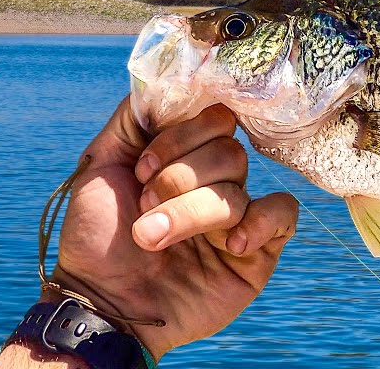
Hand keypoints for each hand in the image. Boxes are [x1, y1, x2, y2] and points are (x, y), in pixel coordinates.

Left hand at [50, 98, 298, 358]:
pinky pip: (283, 214)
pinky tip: (229, 245)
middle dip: (179, 179)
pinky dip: (260, 222)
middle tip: (145, 206)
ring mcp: (238, 215)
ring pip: (238, 189)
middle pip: (229, 152)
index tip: (142, 167)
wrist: (100, 301)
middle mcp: (214, 180)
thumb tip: (165, 79)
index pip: (213, 118)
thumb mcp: (100, 164)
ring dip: (189, 212)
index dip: (181, 137)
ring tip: (151, 238)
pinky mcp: (258, 249)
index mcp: (185, 156)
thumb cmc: (96, 236)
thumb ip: (135, 118)